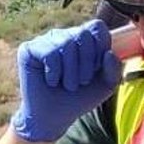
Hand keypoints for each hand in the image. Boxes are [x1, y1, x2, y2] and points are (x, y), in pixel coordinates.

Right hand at [10, 20, 120, 142]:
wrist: (54, 116)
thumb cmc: (80, 98)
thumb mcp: (105, 86)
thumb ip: (114, 69)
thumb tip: (108, 53)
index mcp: (84, 40)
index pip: (97, 27)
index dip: (102, 46)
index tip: (97, 67)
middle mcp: (64, 35)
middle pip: (83, 34)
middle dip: (87, 64)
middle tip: (81, 82)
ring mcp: (46, 40)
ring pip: (66, 44)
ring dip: (71, 73)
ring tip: (67, 85)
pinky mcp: (29, 49)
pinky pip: (49, 54)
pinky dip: (54, 73)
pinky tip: (51, 81)